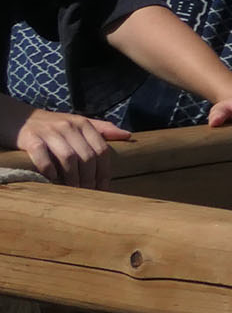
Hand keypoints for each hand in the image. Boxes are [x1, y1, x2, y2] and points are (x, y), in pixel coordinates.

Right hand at [3, 105, 130, 188]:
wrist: (22, 119)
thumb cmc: (55, 125)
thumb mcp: (79, 123)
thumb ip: (102, 129)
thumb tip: (128, 135)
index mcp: (83, 124)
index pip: (101, 149)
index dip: (104, 171)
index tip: (104, 188)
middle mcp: (69, 126)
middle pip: (86, 156)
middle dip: (90, 178)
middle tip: (89, 194)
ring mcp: (50, 132)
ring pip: (68, 157)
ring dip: (73, 177)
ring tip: (74, 191)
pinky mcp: (31, 139)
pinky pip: (42, 155)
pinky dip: (48, 168)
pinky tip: (52, 179)